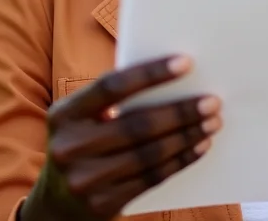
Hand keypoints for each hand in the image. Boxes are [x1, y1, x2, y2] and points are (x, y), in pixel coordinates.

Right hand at [20, 56, 220, 220]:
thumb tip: (175, 78)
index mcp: (64, 114)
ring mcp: (85, 181)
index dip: (150, 73)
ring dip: (187, 136)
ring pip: (149, 154)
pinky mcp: (103, 205)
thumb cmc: (83, 141)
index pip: (111, 87)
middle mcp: (69, 148)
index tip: (186, 62)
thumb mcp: (84, 117)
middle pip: (137, 125)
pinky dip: (180, 160)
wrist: (56, 204)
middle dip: (180, 111)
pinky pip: (152, 178)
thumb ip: (115, 99)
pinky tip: (199, 146)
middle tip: (212, 101)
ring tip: (212, 122)